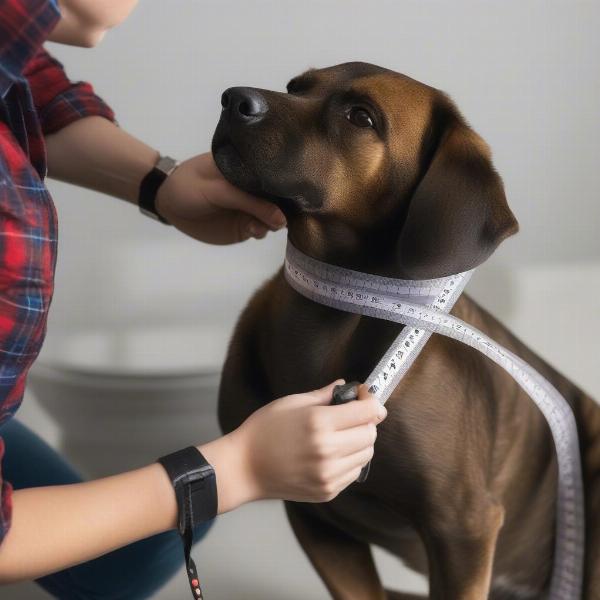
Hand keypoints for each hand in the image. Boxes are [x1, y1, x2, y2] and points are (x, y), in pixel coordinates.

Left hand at [155, 152, 286, 243]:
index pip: (276, 174)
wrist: (168, 204)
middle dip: (284, 208)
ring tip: (260, 224)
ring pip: (273, 217)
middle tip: (279, 216)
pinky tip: (253, 231)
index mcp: (249, 168)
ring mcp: (250, 207)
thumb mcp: (217, 189)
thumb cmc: (189, 186)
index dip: (287, 185)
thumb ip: (248, 202)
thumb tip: (281, 219)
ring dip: (271, 222)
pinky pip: (260, 230)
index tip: (295, 195)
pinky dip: (261, 231)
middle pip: (280, 198)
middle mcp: (254, 188)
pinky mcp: (244, 226)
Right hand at [199, 380, 386, 512]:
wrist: (244, 468)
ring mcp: (328, 475)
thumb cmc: (263, 430)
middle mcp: (327, 451)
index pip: (368, 411)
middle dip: (366, 420)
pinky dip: (350, 460)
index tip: (363, 394)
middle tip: (351, 414)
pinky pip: (354, 472)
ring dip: (360, 441)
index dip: (370, 399)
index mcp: (319, 423)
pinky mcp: (327, 491)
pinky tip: (332, 452)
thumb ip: (323, 394)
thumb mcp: (291, 402)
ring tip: (340, 434)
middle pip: (371, 433)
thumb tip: (345, 386)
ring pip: (366, 454)